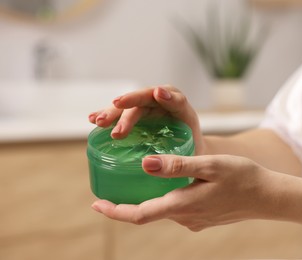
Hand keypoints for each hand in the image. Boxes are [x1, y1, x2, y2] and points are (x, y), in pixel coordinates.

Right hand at [88, 85, 204, 153]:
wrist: (189, 149)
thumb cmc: (193, 153)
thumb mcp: (195, 155)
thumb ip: (182, 159)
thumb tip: (155, 167)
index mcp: (181, 107)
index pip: (174, 99)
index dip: (167, 97)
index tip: (158, 93)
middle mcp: (162, 102)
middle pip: (144, 101)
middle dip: (129, 111)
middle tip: (115, 126)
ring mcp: (147, 107)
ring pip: (129, 107)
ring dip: (113, 113)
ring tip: (98, 121)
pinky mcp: (136, 115)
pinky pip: (120, 114)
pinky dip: (107, 115)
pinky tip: (92, 119)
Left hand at [91, 154, 283, 230]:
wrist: (267, 196)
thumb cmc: (242, 177)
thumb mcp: (210, 165)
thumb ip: (178, 166)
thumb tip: (145, 164)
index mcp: (183, 204)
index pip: (140, 214)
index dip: (116, 210)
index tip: (96, 204)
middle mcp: (185, 217)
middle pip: (148, 212)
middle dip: (127, 202)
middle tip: (112, 185)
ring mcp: (194, 220)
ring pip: (163, 209)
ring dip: (147, 197)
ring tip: (138, 177)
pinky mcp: (202, 217)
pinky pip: (176, 209)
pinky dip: (165, 198)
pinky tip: (168, 183)